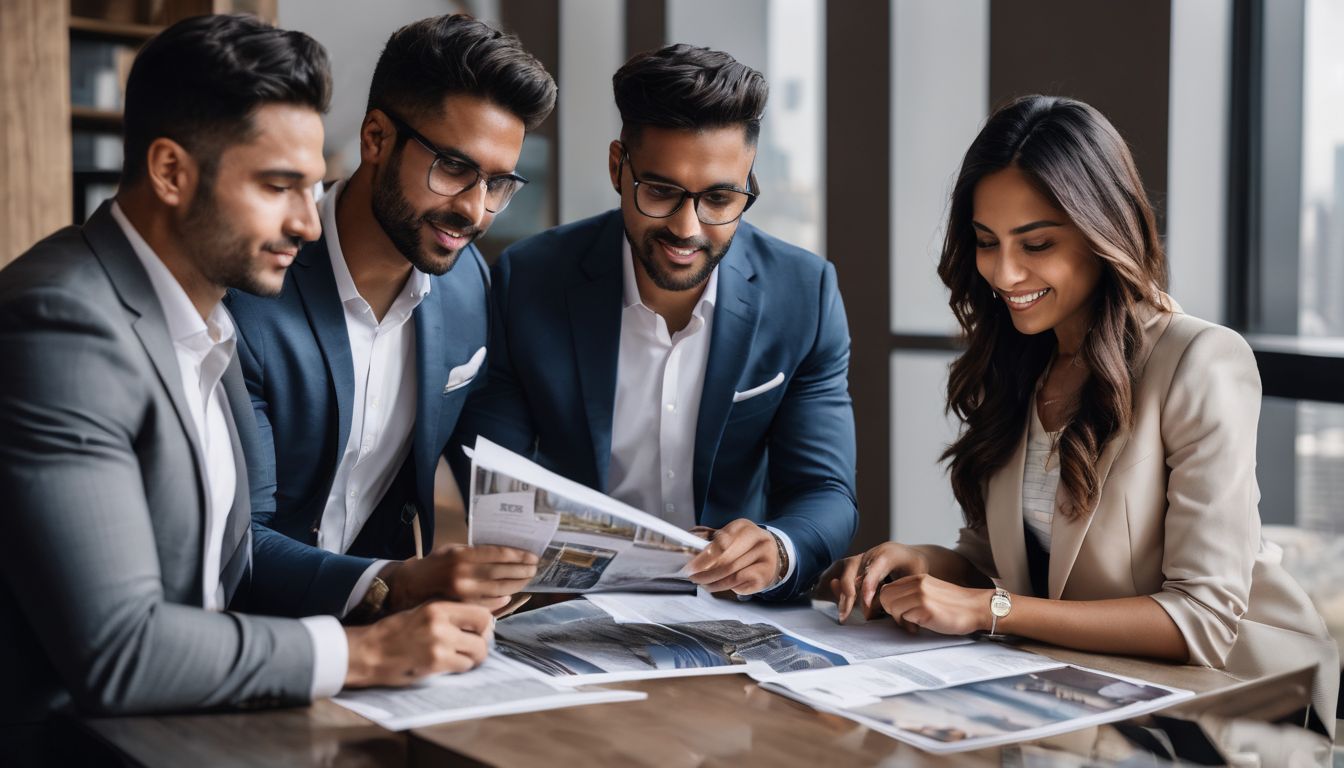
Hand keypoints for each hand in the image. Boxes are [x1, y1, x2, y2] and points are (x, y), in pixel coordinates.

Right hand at [343, 601, 492, 686]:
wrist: (367, 652)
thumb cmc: (394, 632)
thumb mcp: (422, 612)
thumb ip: (448, 614)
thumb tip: (481, 621)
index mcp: (438, 606)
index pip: (481, 612)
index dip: (486, 624)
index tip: (480, 632)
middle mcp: (441, 622)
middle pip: (485, 630)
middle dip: (483, 642)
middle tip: (474, 648)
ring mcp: (439, 643)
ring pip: (478, 652)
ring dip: (473, 658)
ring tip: (461, 659)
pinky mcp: (435, 663)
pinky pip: (463, 666)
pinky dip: (460, 668)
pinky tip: (448, 666)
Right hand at [383, 544, 538, 613]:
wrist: (409, 587)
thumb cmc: (433, 566)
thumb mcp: (452, 551)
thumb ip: (475, 552)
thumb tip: (504, 556)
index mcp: (461, 555)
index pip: (497, 554)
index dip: (518, 556)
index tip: (531, 556)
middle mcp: (462, 574)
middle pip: (501, 573)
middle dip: (521, 571)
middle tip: (534, 569)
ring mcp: (461, 594)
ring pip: (497, 590)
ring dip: (516, 585)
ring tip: (526, 579)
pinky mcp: (460, 607)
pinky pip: (487, 606)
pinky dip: (501, 600)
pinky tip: (508, 595)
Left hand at [685, 519, 778, 594]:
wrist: (772, 557)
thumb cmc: (744, 547)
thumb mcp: (730, 537)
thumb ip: (710, 541)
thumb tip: (689, 546)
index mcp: (744, 526)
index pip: (722, 540)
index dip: (705, 555)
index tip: (691, 566)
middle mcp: (758, 539)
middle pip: (727, 559)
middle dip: (706, 571)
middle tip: (692, 577)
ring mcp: (765, 557)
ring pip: (732, 573)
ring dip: (712, 581)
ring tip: (701, 583)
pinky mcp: (765, 574)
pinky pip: (740, 583)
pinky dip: (725, 586)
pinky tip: (716, 586)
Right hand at [818, 542, 928, 622]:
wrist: (909, 555)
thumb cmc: (914, 567)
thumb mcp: (917, 578)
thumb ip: (909, 599)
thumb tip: (909, 628)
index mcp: (887, 554)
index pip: (873, 571)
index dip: (868, 588)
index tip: (866, 607)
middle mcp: (869, 555)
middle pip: (851, 570)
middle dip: (847, 593)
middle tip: (846, 615)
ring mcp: (859, 559)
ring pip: (843, 572)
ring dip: (839, 593)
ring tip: (842, 614)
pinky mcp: (853, 565)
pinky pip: (837, 570)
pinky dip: (831, 582)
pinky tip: (822, 594)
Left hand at [878, 574, 991, 635]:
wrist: (977, 608)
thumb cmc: (955, 605)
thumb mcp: (931, 591)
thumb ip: (913, 593)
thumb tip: (892, 604)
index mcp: (918, 579)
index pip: (888, 588)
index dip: (890, 603)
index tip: (898, 613)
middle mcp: (917, 584)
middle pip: (885, 597)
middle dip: (891, 611)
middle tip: (904, 620)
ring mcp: (921, 595)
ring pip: (892, 607)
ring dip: (899, 619)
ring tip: (913, 624)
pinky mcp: (925, 609)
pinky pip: (904, 617)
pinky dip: (908, 625)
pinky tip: (920, 627)